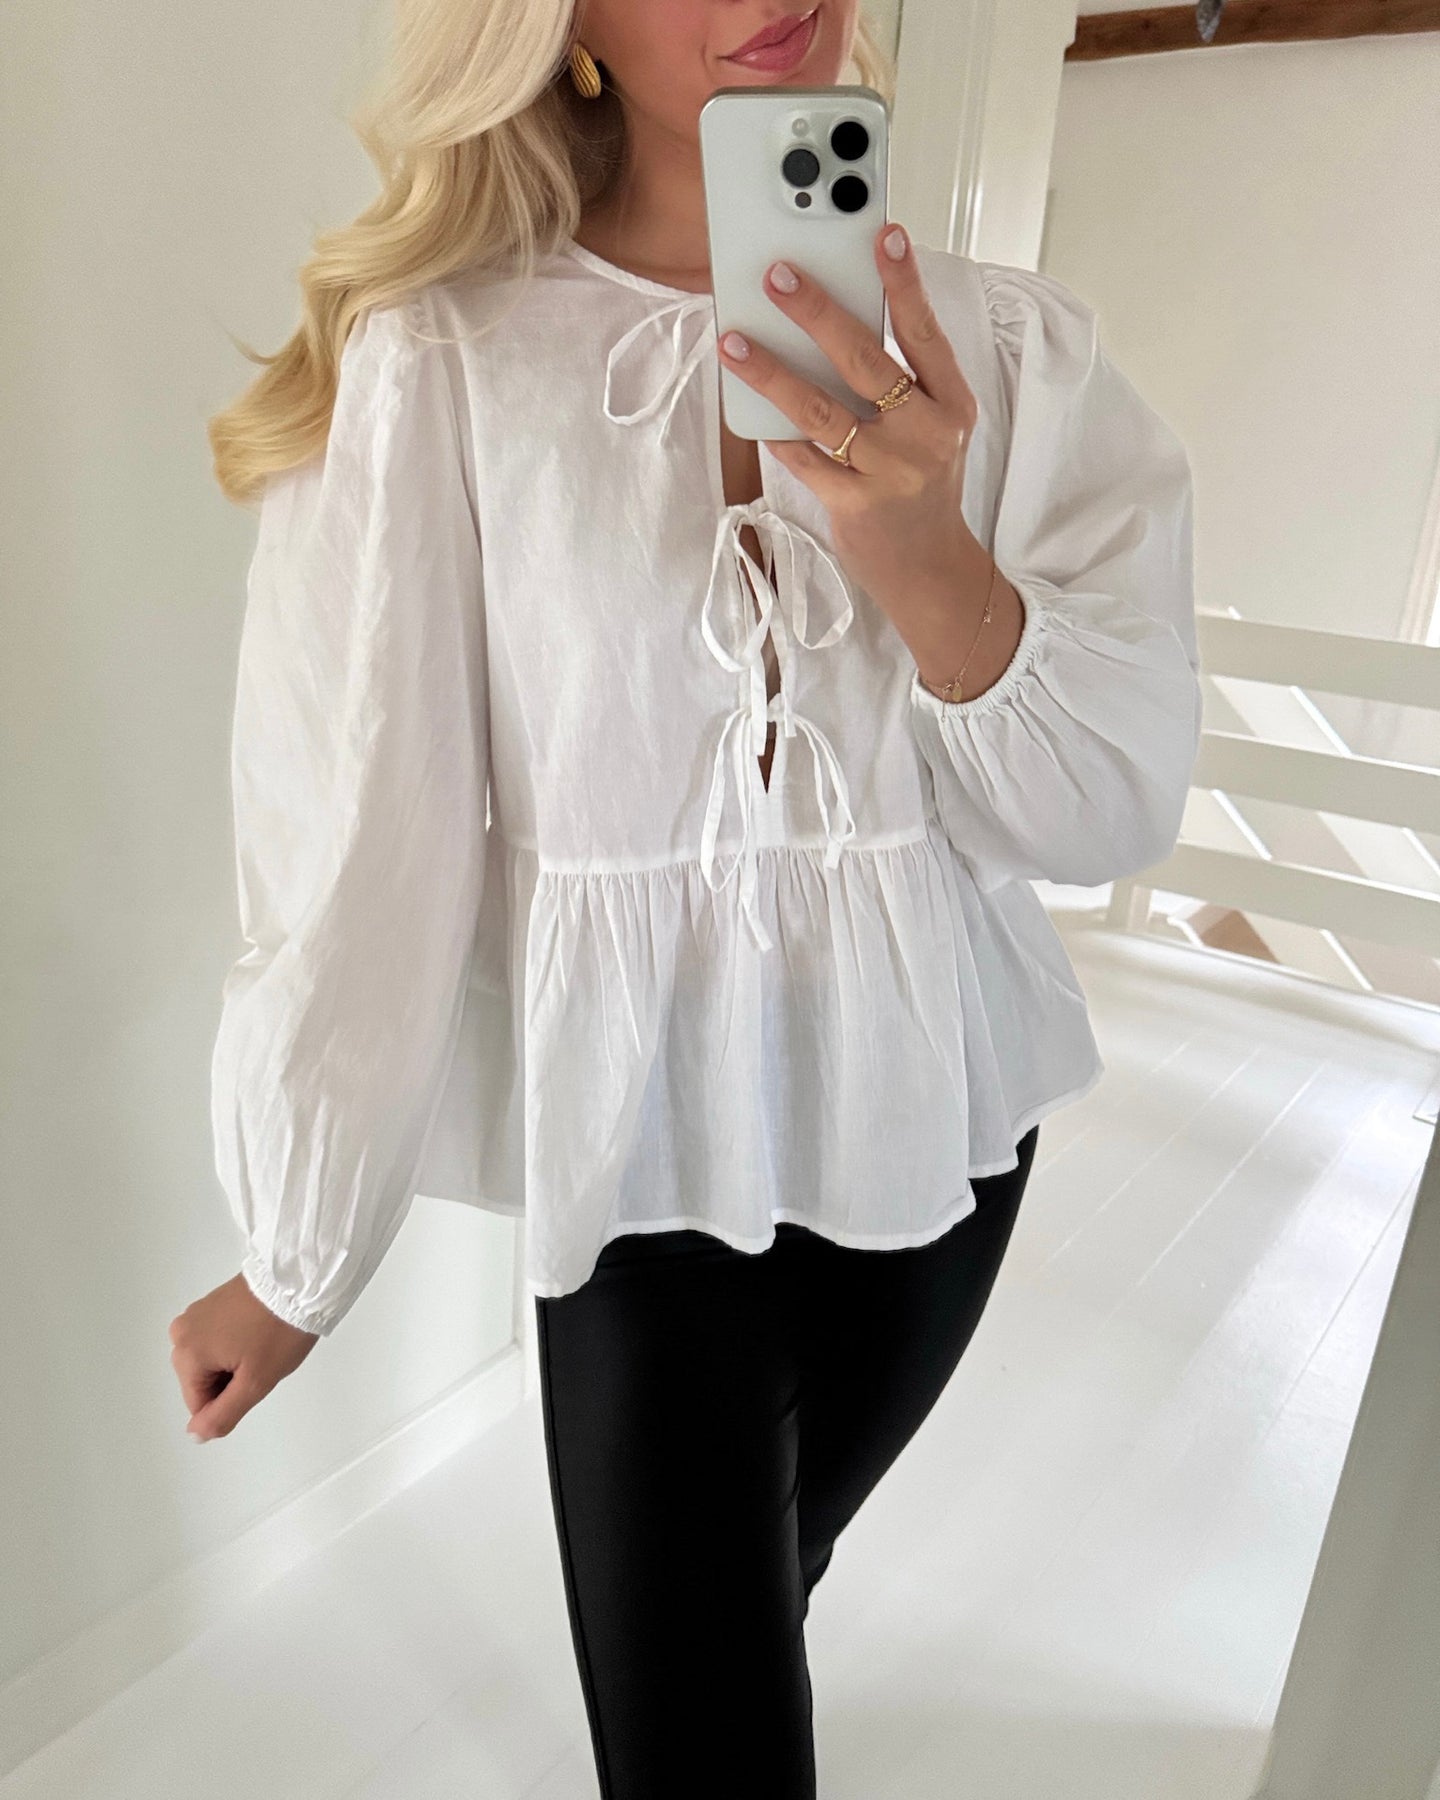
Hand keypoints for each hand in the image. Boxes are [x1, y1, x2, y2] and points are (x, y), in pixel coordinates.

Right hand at [170, 1273, 318, 1440]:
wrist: (299, 1281)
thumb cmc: (279, 1333)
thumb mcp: (254, 1383)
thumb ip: (222, 1415)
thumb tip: (195, 1434)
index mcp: (186, 1354)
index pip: (200, 1404)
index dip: (232, 1399)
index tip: (256, 1375)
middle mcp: (181, 1332)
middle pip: (202, 1380)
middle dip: (232, 1379)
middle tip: (261, 1358)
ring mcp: (196, 1313)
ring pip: (211, 1360)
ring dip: (235, 1361)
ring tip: (260, 1343)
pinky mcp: (211, 1303)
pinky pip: (216, 1338)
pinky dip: (235, 1343)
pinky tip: (257, 1332)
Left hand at [714, 219, 981, 627]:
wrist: (930, 569)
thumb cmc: (922, 484)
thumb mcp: (932, 427)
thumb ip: (899, 379)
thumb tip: (835, 317)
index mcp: (951, 405)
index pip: (924, 333)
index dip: (904, 283)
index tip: (883, 234)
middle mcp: (926, 435)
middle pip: (866, 361)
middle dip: (818, 313)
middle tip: (778, 276)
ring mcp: (890, 472)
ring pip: (821, 411)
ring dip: (772, 373)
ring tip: (735, 342)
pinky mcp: (856, 506)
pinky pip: (804, 459)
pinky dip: (776, 433)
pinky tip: (750, 407)